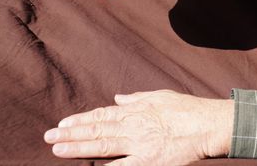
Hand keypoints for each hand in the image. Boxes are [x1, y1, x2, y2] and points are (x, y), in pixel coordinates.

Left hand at [44, 90, 234, 165]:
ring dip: (78, 147)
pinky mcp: (148, 162)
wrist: (208, 125)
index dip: (81, 119)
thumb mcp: (161, 96)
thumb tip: (118, 98)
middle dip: (71, 134)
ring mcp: (139, 145)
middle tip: (48, 137)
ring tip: (58, 149)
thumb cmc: (188, 109)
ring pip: (103, 145)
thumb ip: (137, 98)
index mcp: (136, 110)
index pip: (102, 114)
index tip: (63, 124)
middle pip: (97, 129)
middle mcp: (133, 126)